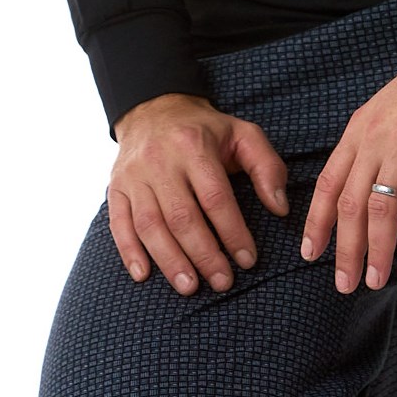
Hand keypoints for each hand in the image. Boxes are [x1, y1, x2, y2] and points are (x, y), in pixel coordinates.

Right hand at [109, 92, 288, 294]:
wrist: (154, 109)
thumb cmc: (206, 130)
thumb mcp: (244, 134)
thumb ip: (267, 167)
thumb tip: (280, 208)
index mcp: (194, 146)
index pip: (215, 197)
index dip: (232, 232)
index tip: (248, 260)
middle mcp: (160, 161)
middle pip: (182, 216)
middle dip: (204, 254)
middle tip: (223, 283)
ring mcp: (134, 176)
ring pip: (149, 225)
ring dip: (170, 260)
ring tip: (190, 287)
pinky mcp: (116, 187)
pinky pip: (119, 223)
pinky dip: (128, 252)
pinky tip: (143, 275)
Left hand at [300, 17, 396, 294]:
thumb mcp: (391, 113)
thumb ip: (376, 146)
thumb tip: (368, 186)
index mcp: (359, 130)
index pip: (327, 182)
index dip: (316, 221)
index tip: (309, 254)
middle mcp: (372, 137)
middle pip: (348, 201)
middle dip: (344, 248)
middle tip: (343, 283)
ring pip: (378, 204)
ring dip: (375, 247)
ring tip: (375, 278)